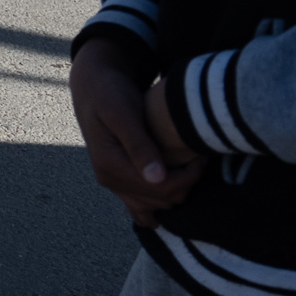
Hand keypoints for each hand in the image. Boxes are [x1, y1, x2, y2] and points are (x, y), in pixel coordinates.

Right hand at [69, 39, 200, 224]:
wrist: (93, 88)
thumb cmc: (110, 94)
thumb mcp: (124, 114)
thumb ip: (140, 146)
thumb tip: (157, 178)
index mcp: (109, 165)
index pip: (158, 188)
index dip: (187, 178)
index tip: (202, 156)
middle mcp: (109, 180)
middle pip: (159, 200)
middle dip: (186, 184)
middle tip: (199, 158)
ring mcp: (113, 183)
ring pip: (155, 206)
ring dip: (177, 191)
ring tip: (190, 166)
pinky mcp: (119, 180)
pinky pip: (141, 207)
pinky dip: (160, 203)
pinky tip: (174, 188)